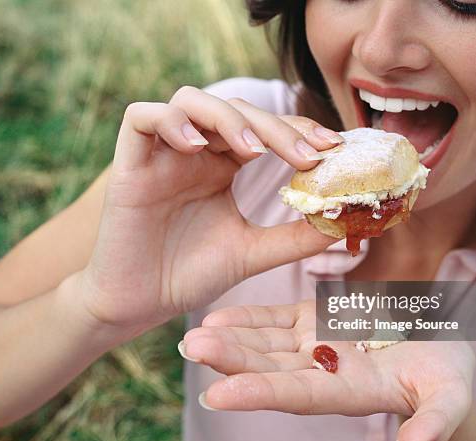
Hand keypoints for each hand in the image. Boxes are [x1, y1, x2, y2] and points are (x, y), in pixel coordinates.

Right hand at [75, 86, 342, 333]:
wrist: (138, 304)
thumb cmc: (189, 275)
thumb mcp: (253, 252)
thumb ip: (296, 236)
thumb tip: (346, 221)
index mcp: (222, 166)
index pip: (263, 127)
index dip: (298, 129)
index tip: (334, 149)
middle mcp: (194, 152)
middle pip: (235, 109)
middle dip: (275, 126)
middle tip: (307, 154)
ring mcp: (161, 154)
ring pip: (191, 100)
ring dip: (227, 117)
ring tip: (253, 151)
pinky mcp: (128, 163)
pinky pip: (141, 117)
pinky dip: (171, 122)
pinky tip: (198, 147)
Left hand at [183, 300, 475, 440]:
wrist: (437, 346)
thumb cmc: (449, 373)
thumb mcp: (452, 395)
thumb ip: (435, 421)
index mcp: (352, 392)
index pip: (300, 396)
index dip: (261, 394)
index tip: (217, 395)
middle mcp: (324, 372)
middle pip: (272, 369)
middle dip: (232, 361)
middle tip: (192, 348)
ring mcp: (316, 345)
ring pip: (267, 343)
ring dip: (231, 340)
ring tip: (194, 335)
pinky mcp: (315, 321)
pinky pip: (277, 319)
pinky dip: (249, 318)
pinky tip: (218, 318)